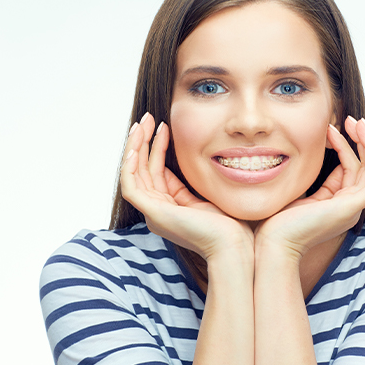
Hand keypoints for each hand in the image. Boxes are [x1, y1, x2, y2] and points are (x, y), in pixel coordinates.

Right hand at [120, 113, 253, 260]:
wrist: (235, 245)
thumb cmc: (231, 226)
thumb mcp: (210, 196)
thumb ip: (196, 183)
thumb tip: (200, 159)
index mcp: (171, 209)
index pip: (156, 173)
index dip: (157, 148)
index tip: (164, 126)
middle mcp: (158, 212)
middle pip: (142, 171)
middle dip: (143, 142)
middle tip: (147, 118)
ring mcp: (154, 214)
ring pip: (133, 175)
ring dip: (135, 147)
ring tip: (142, 124)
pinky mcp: (154, 214)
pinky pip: (131, 187)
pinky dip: (129, 166)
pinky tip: (135, 147)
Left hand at [254, 116, 364, 259]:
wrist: (273, 243)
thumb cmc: (276, 223)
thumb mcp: (295, 192)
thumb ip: (306, 177)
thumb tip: (302, 153)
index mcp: (335, 204)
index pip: (349, 169)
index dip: (344, 146)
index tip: (331, 127)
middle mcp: (348, 206)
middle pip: (364, 168)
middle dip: (360, 141)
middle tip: (353, 119)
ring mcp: (352, 208)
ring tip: (357, 123)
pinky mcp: (351, 208)